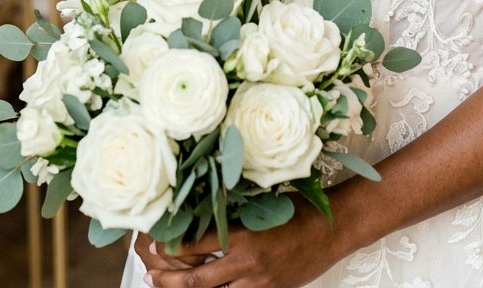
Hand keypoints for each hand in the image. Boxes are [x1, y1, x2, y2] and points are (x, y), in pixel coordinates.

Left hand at [144, 202, 344, 287]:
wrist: (333, 230)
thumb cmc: (299, 210)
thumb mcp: (262, 203)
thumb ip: (234, 212)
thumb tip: (200, 210)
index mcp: (244, 235)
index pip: (194, 246)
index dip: (169, 247)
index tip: (153, 241)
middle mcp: (247, 263)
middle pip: (196, 282)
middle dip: (167, 280)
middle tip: (149, 275)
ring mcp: (257, 284)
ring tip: (166, 287)